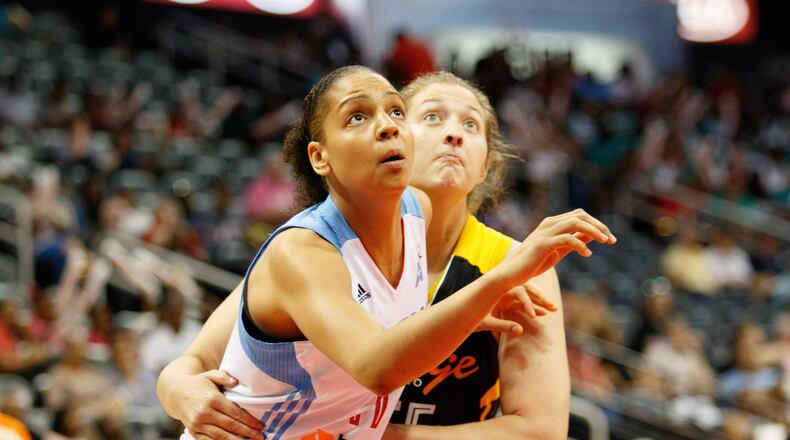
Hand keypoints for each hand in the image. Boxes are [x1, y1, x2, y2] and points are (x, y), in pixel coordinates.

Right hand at [178, 370, 265, 439]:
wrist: (175, 393)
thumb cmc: (198, 383)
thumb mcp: (211, 375)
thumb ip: (224, 376)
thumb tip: (236, 381)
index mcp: (212, 399)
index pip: (235, 413)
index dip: (249, 421)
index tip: (261, 426)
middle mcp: (204, 412)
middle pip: (230, 426)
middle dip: (247, 433)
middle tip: (260, 437)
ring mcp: (198, 424)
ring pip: (220, 436)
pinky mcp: (193, 431)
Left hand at [476, 282, 557, 334]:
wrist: (461, 315)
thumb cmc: (471, 318)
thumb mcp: (486, 323)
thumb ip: (503, 326)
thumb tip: (520, 331)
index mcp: (498, 290)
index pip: (518, 292)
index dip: (527, 303)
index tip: (533, 315)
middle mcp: (504, 289)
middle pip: (527, 288)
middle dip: (540, 297)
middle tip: (553, 307)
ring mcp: (506, 295)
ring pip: (528, 294)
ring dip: (540, 301)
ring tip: (554, 309)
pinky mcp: (507, 302)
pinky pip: (523, 303)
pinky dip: (533, 307)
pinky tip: (544, 314)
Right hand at [495, 209, 615, 287]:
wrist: (511, 273)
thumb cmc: (533, 263)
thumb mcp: (559, 251)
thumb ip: (574, 241)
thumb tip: (594, 236)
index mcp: (552, 224)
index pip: (579, 215)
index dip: (597, 224)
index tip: (610, 239)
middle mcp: (549, 224)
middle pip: (580, 215)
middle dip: (599, 226)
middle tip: (612, 240)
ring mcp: (545, 233)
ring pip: (575, 223)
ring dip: (593, 231)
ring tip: (605, 241)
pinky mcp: (542, 244)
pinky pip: (566, 239)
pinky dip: (580, 244)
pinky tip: (587, 254)